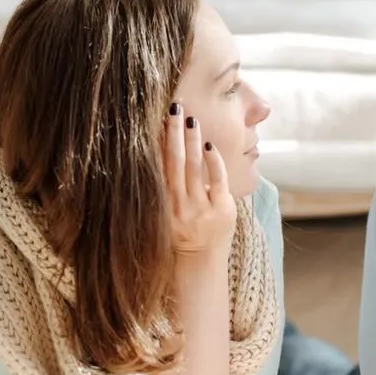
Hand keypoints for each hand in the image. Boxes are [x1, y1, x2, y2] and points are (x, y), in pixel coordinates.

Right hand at [164, 103, 235, 257]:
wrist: (198, 267)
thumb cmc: (179, 237)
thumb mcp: (163, 215)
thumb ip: (162, 189)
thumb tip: (159, 155)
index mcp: (161, 204)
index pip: (157, 166)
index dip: (156, 142)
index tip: (154, 120)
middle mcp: (178, 205)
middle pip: (174, 161)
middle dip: (174, 132)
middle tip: (174, 107)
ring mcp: (200, 208)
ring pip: (194, 166)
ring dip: (193, 140)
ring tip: (191, 118)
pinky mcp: (221, 209)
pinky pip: (217, 179)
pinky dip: (214, 161)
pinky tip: (209, 144)